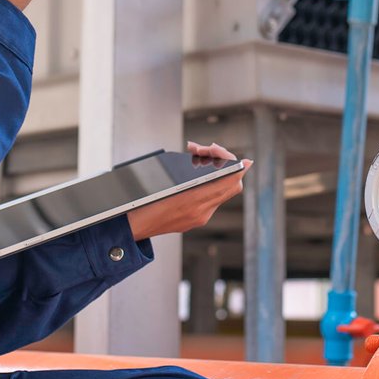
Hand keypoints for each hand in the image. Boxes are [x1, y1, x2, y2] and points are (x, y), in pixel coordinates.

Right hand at [127, 142, 250, 239]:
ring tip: (200, 158)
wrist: (133, 227)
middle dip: (226, 165)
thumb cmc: (143, 201)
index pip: (228, 182)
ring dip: (218, 174)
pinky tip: (198, 174)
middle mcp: (200, 211)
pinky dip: (211, 184)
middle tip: (208, 150)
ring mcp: (199, 217)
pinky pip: (212, 200)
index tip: (245, 160)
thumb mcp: (163, 179)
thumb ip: (191, 170)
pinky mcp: (196, 220)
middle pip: (232, 186)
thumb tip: (205, 156)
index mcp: (191, 199)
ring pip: (223, 192)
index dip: (237, 168)